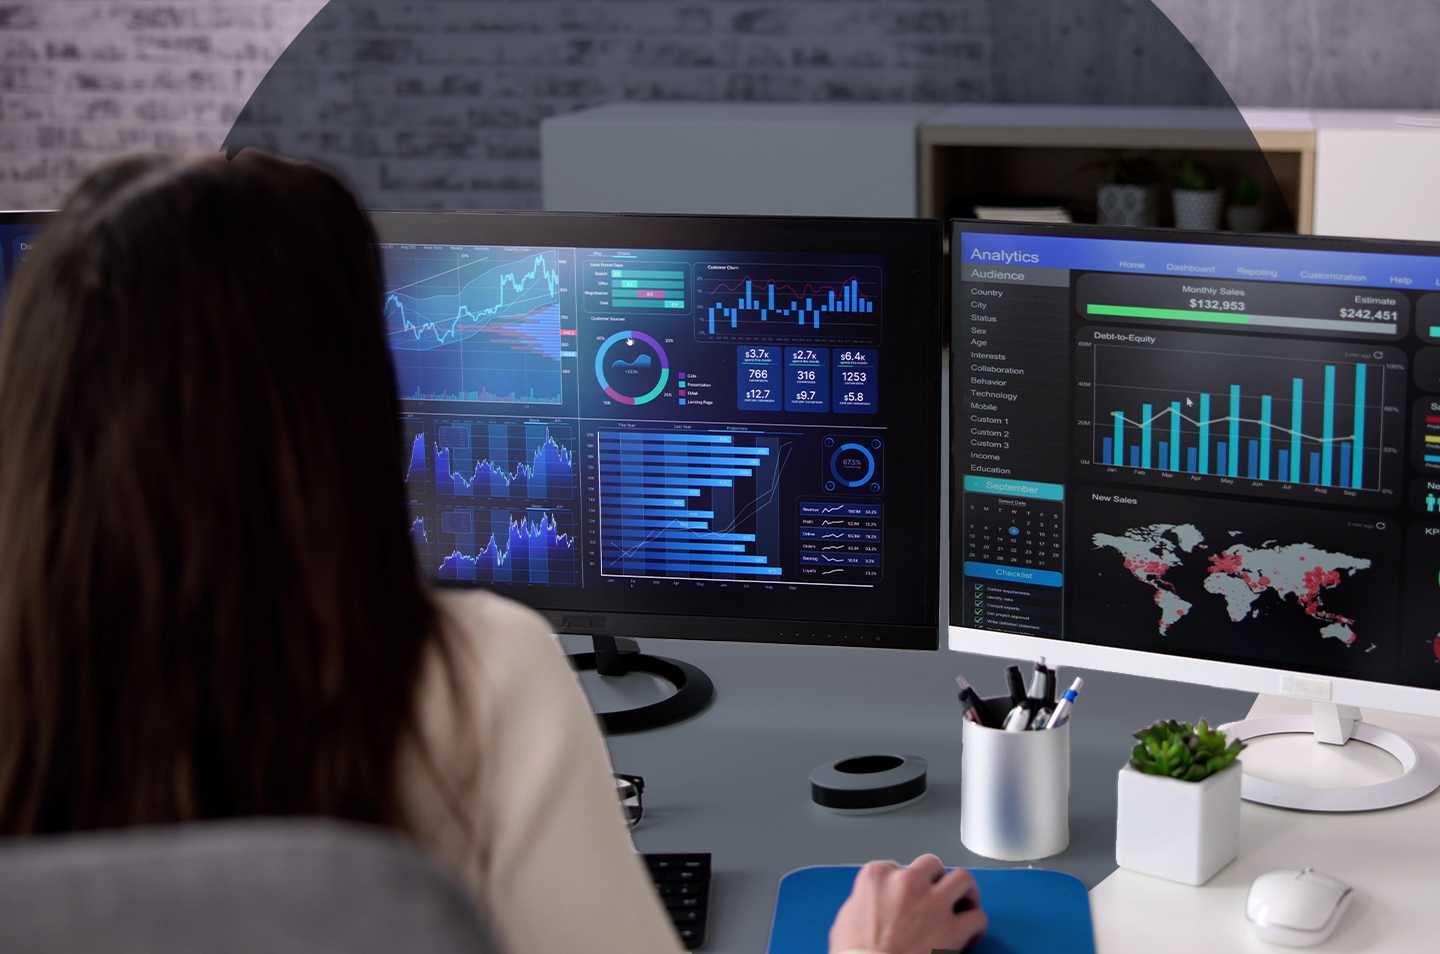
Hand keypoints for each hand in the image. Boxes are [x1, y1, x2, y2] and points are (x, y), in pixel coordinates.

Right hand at [829, 854, 985, 953]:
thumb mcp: (846, 919)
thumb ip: (864, 901)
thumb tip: (874, 906)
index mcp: (877, 876)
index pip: (896, 866)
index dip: (903, 884)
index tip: (905, 897)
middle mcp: (907, 882)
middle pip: (932, 864)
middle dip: (936, 878)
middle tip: (937, 894)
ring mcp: (933, 903)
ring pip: (963, 879)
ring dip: (964, 892)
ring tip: (963, 904)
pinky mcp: (953, 929)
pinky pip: (978, 917)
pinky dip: (976, 925)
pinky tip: (970, 934)